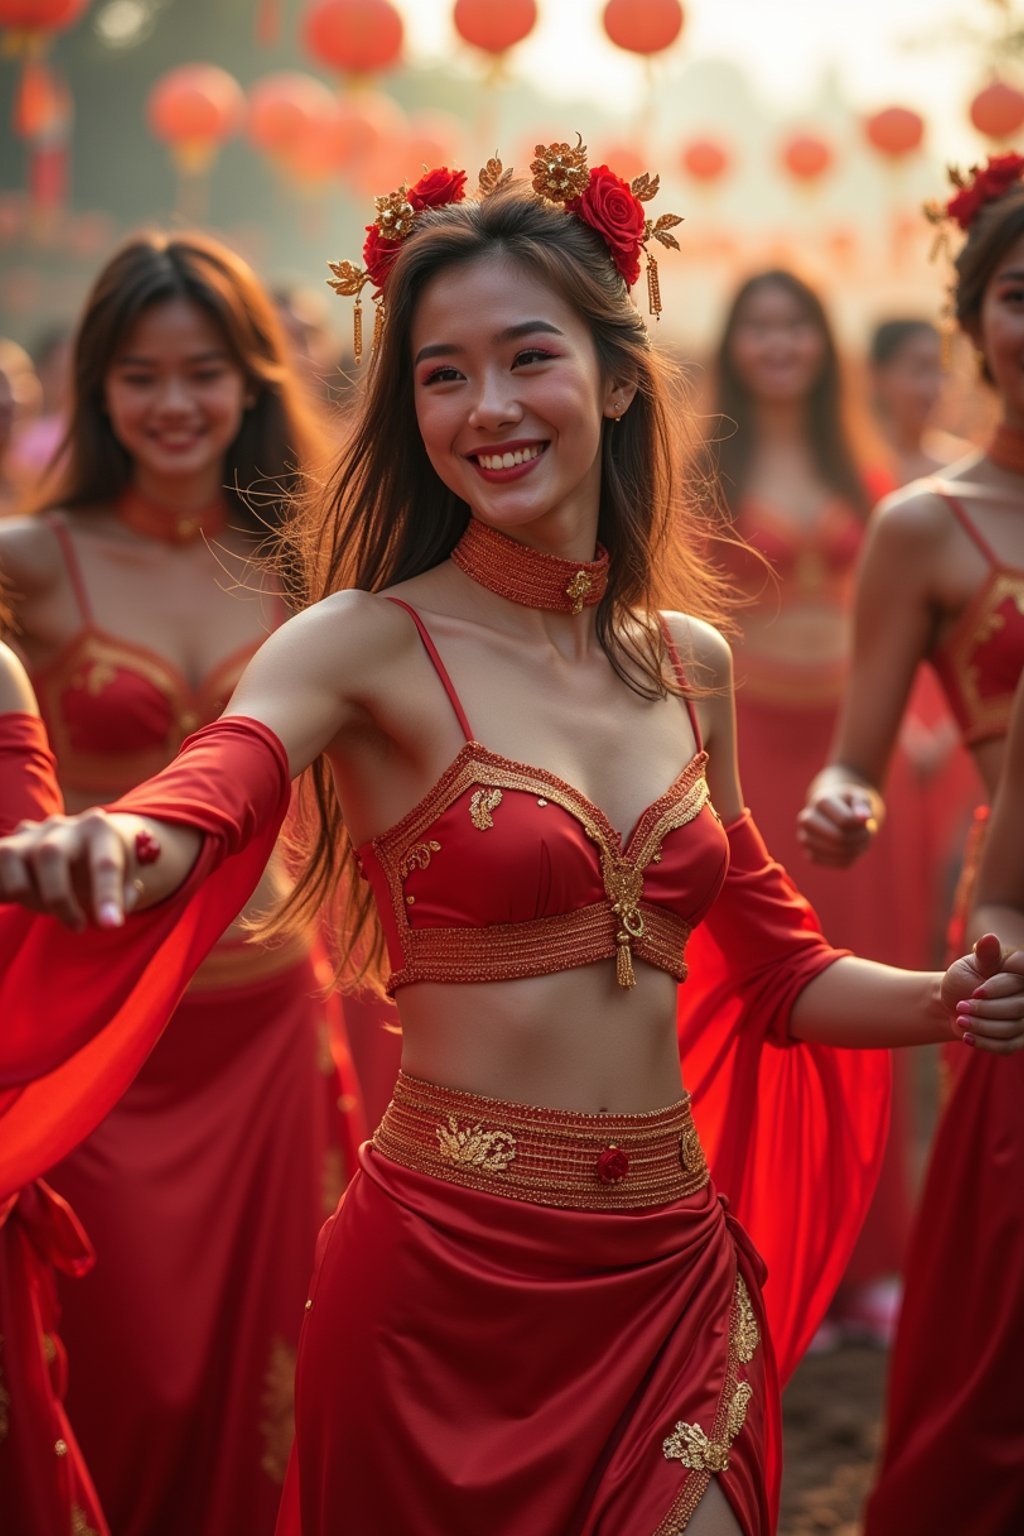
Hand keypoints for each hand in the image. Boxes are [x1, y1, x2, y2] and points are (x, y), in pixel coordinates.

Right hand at [0, 810, 137, 931]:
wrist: (80, 844)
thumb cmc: (101, 870)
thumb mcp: (124, 880)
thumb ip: (124, 897)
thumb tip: (110, 914)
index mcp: (99, 829)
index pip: (104, 862)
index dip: (107, 895)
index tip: (111, 925)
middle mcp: (63, 825)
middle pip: (50, 853)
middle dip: (58, 898)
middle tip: (77, 927)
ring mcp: (30, 832)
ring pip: (13, 857)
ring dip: (29, 894)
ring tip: (50, 912)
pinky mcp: (7, 845)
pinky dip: (5, 890)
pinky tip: (22, 901)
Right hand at [796, 784, 881, 867]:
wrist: (831, 811)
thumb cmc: (848, 804)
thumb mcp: (858, 798)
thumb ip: (862, 805)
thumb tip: (864, 818)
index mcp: (820, 802)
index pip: (845, 821)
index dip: (861, 825)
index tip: (867, 822)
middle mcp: (807, 820)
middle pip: (839, 838)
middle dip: (860, 838)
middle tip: (868, 834)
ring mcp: (806, 839)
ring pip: (840, 852)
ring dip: (858, 848)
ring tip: (862, 840)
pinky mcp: (810, 855)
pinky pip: (838, 863)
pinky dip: (852, 858)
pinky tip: (853, 848)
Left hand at [941, 933, 1023, 1053]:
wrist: (955, 1003)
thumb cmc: (965, 978)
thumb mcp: (971, 965)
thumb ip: (985, 956)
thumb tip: (989, 939)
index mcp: (1021, 969)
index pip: (1018, 979)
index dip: (998, 988)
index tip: (975, 992)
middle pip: (1017, 1008)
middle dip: (985, 1010)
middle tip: (961, 1006)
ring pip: (1012, 1028)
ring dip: (982, 1026)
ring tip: (961, 1020)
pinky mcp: (1020, 1038)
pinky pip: (1008, 1046)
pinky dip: (985, 1042)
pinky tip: (967, 1036)